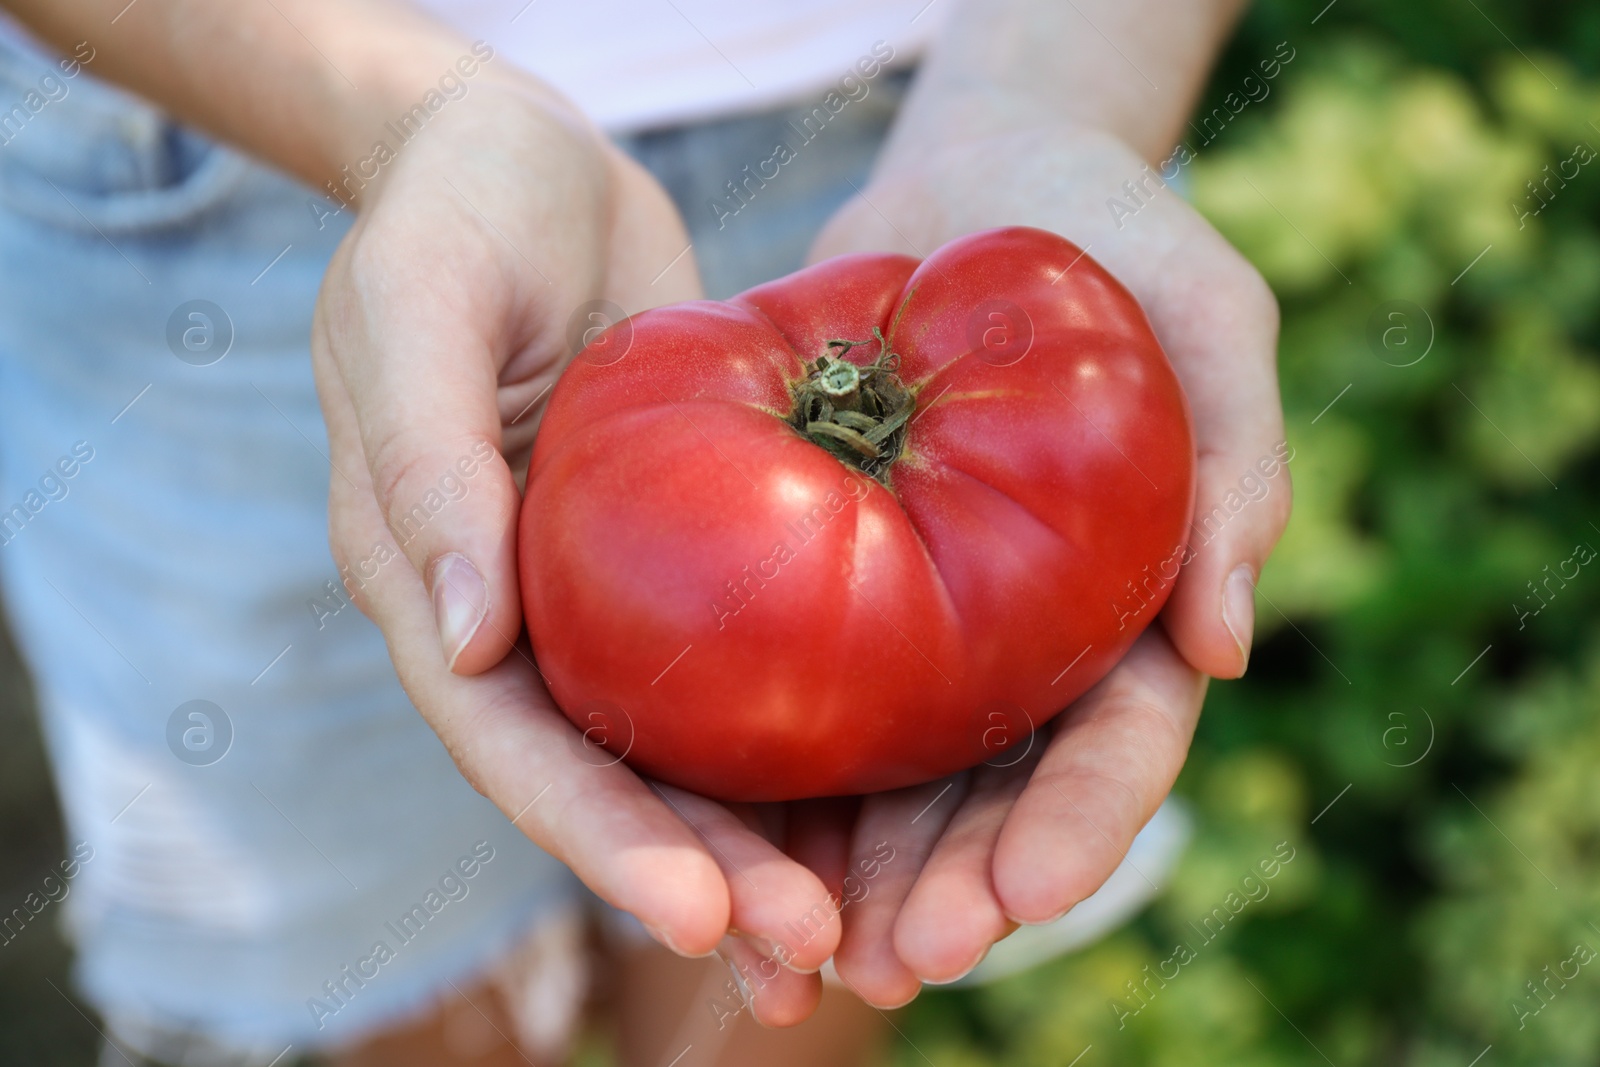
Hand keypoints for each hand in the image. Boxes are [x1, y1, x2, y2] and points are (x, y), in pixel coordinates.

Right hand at [310, 79, 843, 1023]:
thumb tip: (468, 636)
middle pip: (599, 772)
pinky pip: (732, 656)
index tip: (698, 911)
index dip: (595, 834)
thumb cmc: (456, 211)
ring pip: (671, 742)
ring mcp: (592, 588)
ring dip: (752, 838)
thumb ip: (424, 458)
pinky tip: (870, 797)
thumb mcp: (418, 303)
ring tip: (847, 926)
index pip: (506, 738)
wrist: (526, 160)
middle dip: (695, 872)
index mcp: (426, 574)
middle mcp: (510, 608)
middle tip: (808, 950)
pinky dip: (786, 735)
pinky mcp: (674, 550)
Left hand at [802, 119, 1288, 1003]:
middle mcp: (1025, 641)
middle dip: (950, 891)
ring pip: (887, 779)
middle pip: (993, 798)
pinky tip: (711, 837)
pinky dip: (759, 776)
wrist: (975, 183)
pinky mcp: (826, 582)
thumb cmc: (1112, 234)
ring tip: (796, 954)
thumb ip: (1237, 456)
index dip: (1078, 831)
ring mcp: (922, 623)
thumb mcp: (1204, 312)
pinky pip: (789, 693)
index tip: (1023, 899)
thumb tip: (1227, 641)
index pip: (1117, 746)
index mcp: (1130, 609)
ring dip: (846, 876)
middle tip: (893, 963)